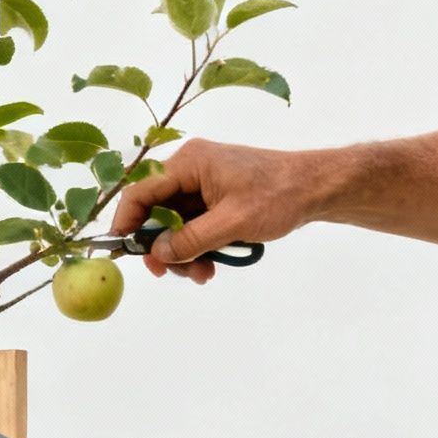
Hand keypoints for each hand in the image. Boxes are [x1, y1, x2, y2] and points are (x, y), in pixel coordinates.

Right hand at [111, 139, 320, 283]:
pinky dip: (198, 246)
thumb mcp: (233, 222)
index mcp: (190, 163)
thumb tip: (158, 254)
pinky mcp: (216, 198)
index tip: (123, 252)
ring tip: (204, 274)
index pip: (141, 191)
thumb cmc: (277, 197)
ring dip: (184, 252)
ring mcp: (203, 184)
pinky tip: (211, 265)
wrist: (315, 188)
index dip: (127, 222)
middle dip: (164, 246)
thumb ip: (192, 239)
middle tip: (173, 274)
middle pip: (156, 211)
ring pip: (175, 223)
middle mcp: (191, 169)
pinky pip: (194, 225)